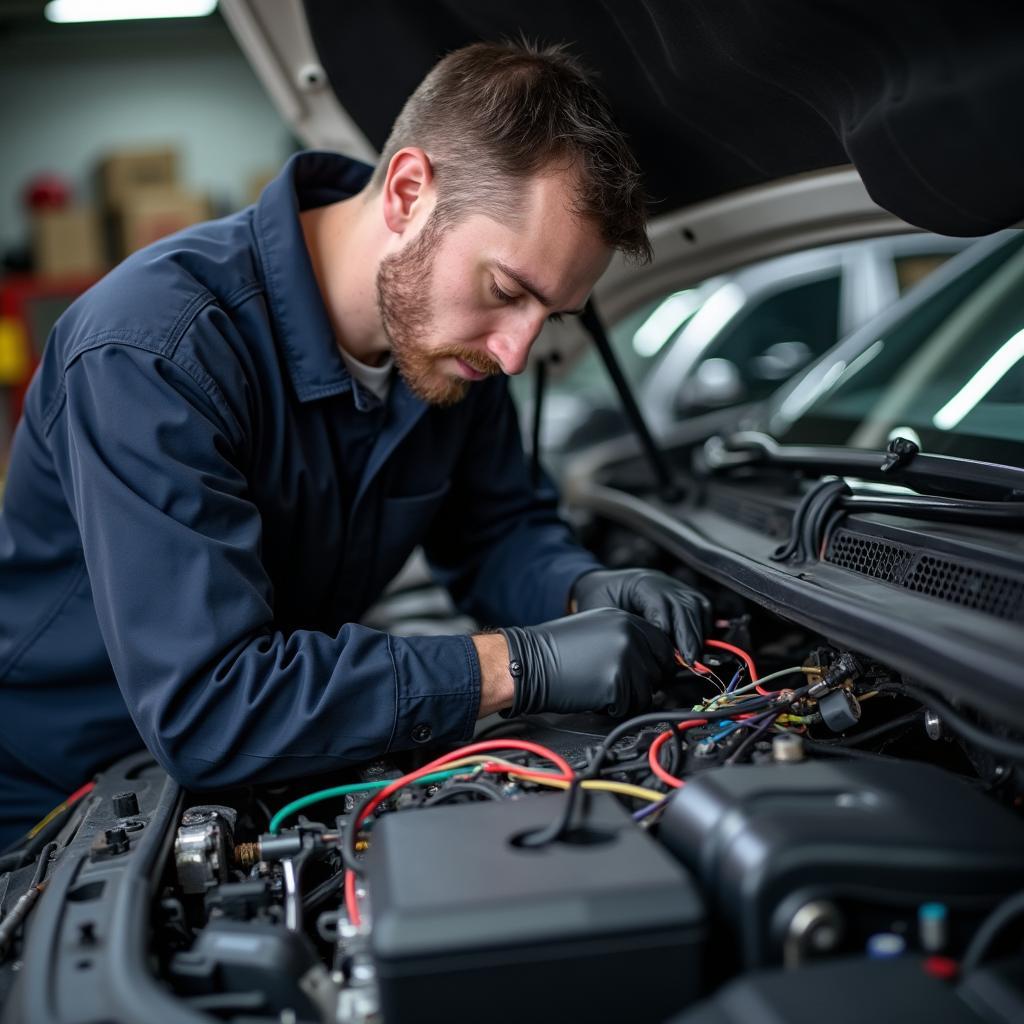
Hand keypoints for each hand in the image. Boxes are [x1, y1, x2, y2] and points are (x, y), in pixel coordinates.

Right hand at [500, 607, 675, 717]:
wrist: (527, 662)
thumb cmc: (554, 650)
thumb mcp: (596, 629)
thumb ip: (627, 640)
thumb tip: (651, 663)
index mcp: (625, 619)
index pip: (663, 646)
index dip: (654, 665)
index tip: (644, 674)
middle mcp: (630, 635)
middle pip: (659, 671)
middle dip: (642, 683)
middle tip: (615, 684)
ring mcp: (625, 658)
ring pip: (647, 692)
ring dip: (627, 698)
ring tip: (600, 688)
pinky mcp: (617, 683)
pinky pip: (630, 707)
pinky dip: (614, 709)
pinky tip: (593, 697)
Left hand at [571, 568, 708, 663]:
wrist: (601, 583)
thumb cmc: (599, 598)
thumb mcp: (602, 613)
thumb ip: (624, 630)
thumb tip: (643, 655)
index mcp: (641, 584)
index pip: (662, 608)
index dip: (669, 633)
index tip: (673, 656)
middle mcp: (661, 581)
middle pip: (685, 607)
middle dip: (690, 637)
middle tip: (691, 662)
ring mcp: (673, 585)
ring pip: (697, 606)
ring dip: (699, 633)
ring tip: (695, 657)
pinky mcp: (681, 592)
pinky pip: (701, 607)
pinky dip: (703, 625)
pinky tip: (698, 643)